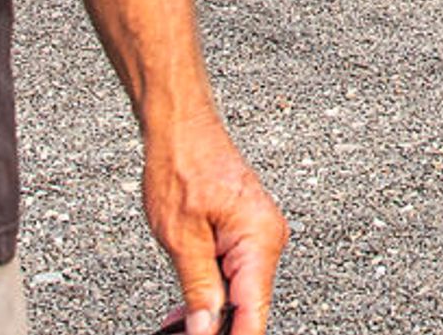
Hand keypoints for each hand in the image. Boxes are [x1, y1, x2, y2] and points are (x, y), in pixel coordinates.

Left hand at [142, 111, 284, 334]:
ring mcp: (259, 236)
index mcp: (259, 240)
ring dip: (211, 313)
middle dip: (216, 327)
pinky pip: (234, 275)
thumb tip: (207, 330)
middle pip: (248, 305)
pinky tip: (187, 308)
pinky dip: (212, 292)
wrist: (182, 128)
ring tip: (175, 325)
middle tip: (179, 333)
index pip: (253, 310)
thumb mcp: (181, 238)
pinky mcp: (246, 234)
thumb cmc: (183, 167)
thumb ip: (198, 289)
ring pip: (240, 293)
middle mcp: (267, 239)